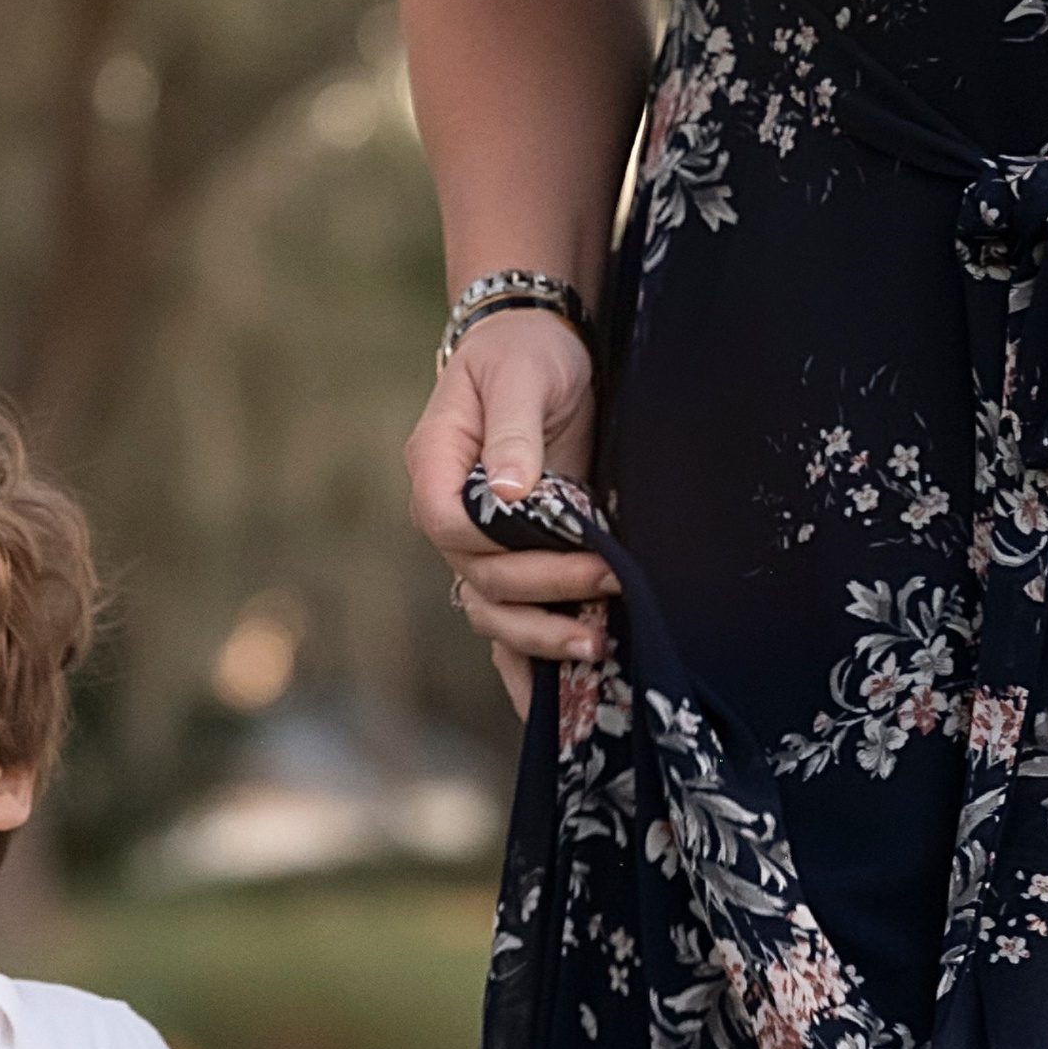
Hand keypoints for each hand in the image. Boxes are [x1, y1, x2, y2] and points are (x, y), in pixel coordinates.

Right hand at [405, 305, 613, 715]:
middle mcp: (449, 519)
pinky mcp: (511, 562)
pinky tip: (560, 699)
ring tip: (599, 642)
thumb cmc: (526, 354)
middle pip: (480, 579)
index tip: (567, 531)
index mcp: (436, 468)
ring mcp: (477, 549)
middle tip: (611, 580)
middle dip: (546, 589)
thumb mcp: (523, 377)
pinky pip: (509, 622)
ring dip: (542, 635)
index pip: (448, 525)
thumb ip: (513, 434)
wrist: (538, 349)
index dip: (499, 542)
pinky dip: (530, 662)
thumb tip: (510, 492)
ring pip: (492, 614)